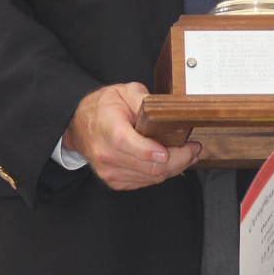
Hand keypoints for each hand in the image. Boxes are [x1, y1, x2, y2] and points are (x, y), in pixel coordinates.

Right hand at [63, 82, 199, 191]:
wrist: (78, 125)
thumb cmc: (103, 107)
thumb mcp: (124, 91)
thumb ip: (144, 100)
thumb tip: (164, 112)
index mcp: (109, 129)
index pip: (132, 145)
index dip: (158, 151)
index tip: (182, 148)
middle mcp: (107, 154)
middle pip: (150, 166)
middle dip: (179, 159)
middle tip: (194, 148)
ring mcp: (109, 171)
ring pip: (152, 177)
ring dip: (174, 168)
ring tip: (188, 155)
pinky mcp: (114, 182)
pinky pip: (145, 182)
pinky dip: (162, 174)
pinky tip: (171, 163)